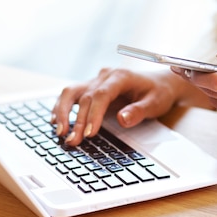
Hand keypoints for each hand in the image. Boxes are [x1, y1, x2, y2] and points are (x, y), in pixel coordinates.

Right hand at [52, 68, 201, 145]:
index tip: (89, 133)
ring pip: (72, 92)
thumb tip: (123, 119)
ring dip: (62, 112)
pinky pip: (72, 95)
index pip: (102, 94)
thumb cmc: (159, 92)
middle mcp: (105, 76)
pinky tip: (56, 122)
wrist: (160, 83)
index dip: (93, 114)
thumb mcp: (156, 103)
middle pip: (85, 96)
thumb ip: (139, 111)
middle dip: (77, 120)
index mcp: (121, 76)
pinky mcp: (91, 88)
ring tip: (60, 132)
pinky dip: (62, 108)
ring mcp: (96, 81)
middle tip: (72, 140)